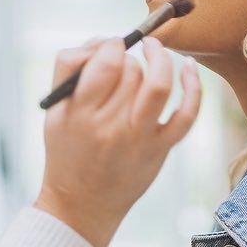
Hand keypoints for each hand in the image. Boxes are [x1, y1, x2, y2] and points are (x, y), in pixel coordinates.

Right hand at [34, 35, 201, 246]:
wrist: (82, 205)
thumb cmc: (67, 152)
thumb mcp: (54, 112)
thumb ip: (69, 71)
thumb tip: (103, 41)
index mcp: (81, 114)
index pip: (105, 63)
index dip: (111, 45)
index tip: (109, 47)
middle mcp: (111, 126)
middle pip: (130, 71)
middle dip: (128, 57)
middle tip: (122, 61)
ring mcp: (139, 138)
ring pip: (158, 85)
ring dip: (160, 59)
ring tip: (153, 49)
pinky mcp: (160, 149)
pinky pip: (186, 114)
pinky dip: (193, 87)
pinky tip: (189, 67)